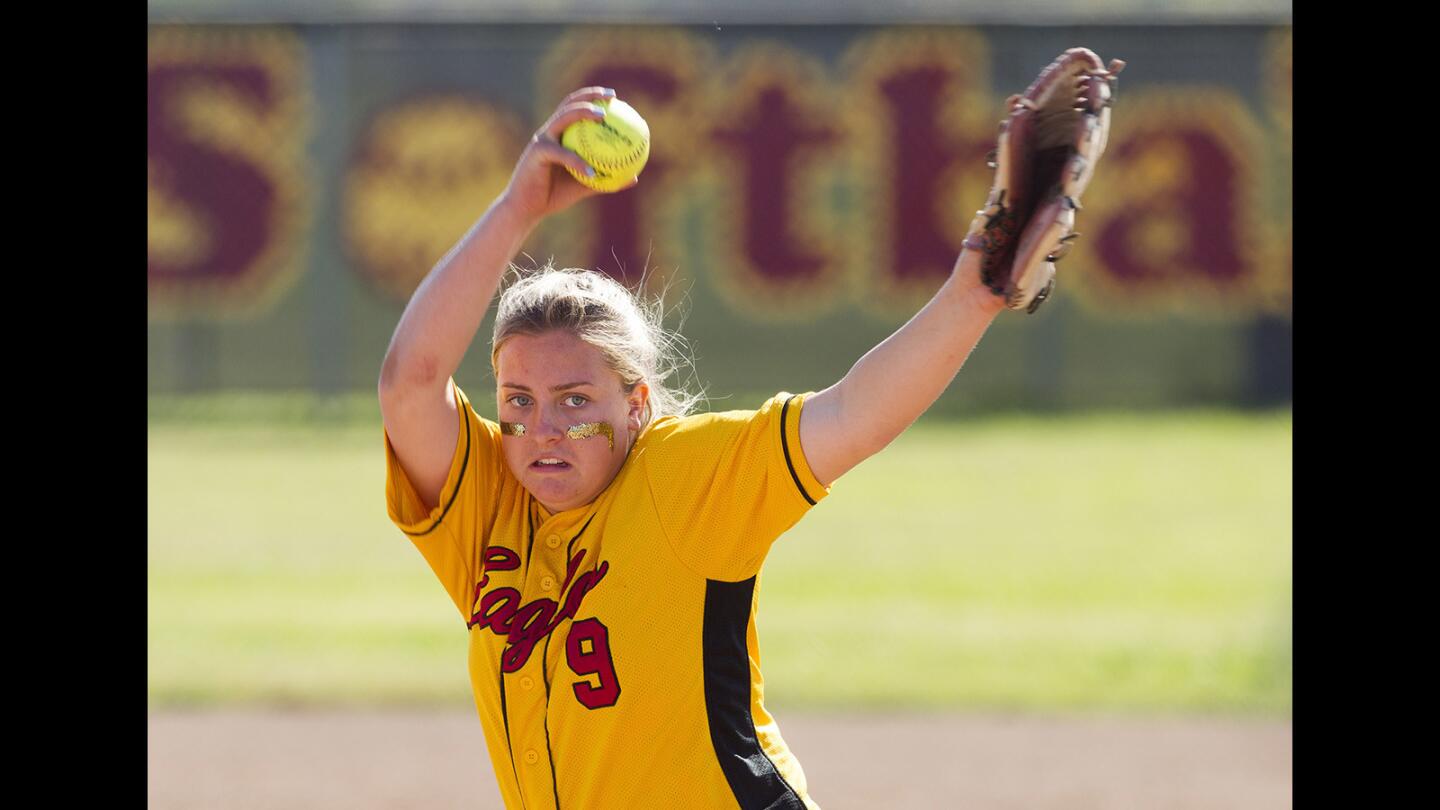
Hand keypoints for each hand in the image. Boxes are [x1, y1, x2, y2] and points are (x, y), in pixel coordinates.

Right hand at [498, 87, 637, 224]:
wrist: (526, 208)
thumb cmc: (553, 196)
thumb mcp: (584, 186)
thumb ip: (606, 179)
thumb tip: (634, 178)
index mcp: (560, 135)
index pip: (576, 108)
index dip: (594, 98)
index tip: (615, 98)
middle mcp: (550, 132)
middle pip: (569, 103)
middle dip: (590, 95)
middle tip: (612, 96)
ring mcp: (542, 140)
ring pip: (563, 118)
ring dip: (582, 112)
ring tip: (602, 117)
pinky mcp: (537, 153)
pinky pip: (562, 154)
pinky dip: (577, 162)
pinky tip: (593, 171)